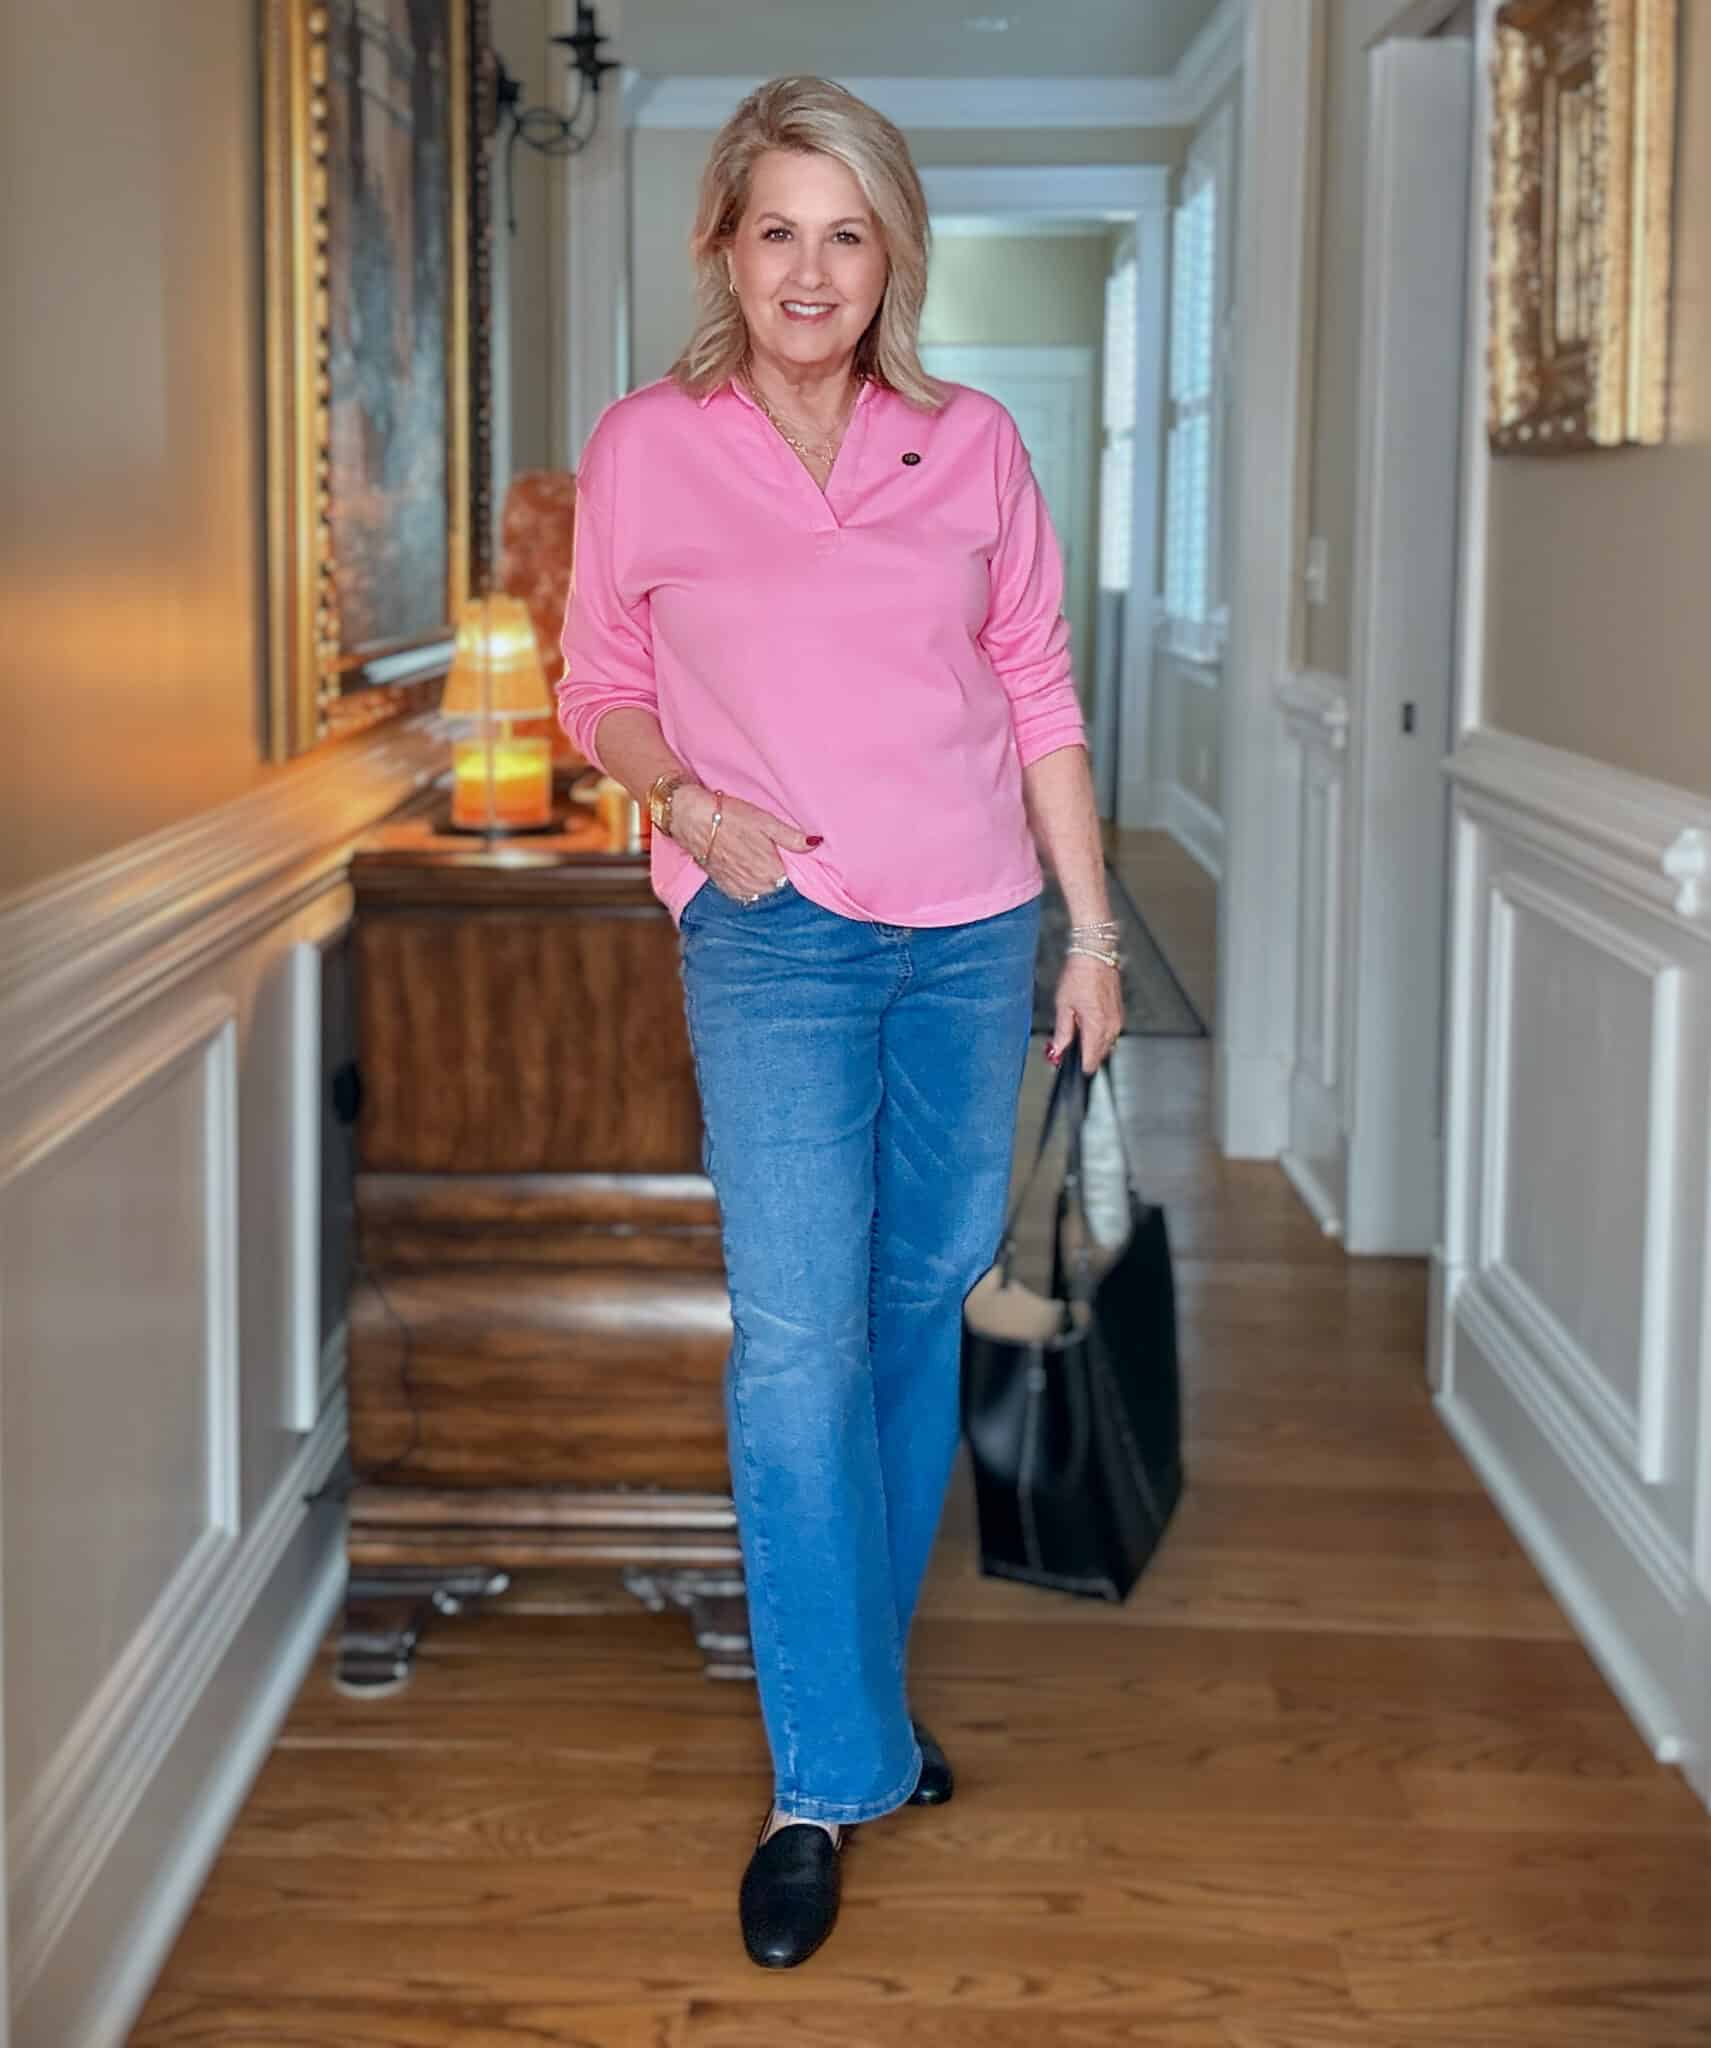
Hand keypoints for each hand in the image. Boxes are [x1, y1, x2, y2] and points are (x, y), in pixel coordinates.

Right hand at [671, 785, 819, 899]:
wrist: (693, 820)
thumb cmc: (730, 817)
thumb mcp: (766, 822)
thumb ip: (792, 837)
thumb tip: (816, 844)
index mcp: (771, 871)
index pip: (792, 879)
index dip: (790, 866)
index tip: (786, 856)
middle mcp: (756, 885)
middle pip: (777, 887)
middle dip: (777, 874)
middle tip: (770, 854)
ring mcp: (739, 888)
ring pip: (761, 891)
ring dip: (762, 881)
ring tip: (757, 861)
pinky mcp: (725, 887)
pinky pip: (744, 894)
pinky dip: (748, 886)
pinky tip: (745, 870)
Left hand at [1048, 954, 1122, 1072]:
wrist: (1095, 956)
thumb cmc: (1079, 975)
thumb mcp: (1063, 1006)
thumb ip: (1062, 1032)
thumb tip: (1057, 1050)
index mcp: (1097, 1027)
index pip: (1091, 1060)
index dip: (1080, 1066)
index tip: (1071, 1066)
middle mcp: (1111, 1026)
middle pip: (1100, 1055)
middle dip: (1085, 1055)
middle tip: (1069, 1047)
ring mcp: (1117, 1020)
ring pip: (1106, 1045)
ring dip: (1093, 1045)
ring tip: (1078, 1032)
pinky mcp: (1119, 1014)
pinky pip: (1111, 1033)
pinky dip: (1100, 1034)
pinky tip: (1088, 1023)